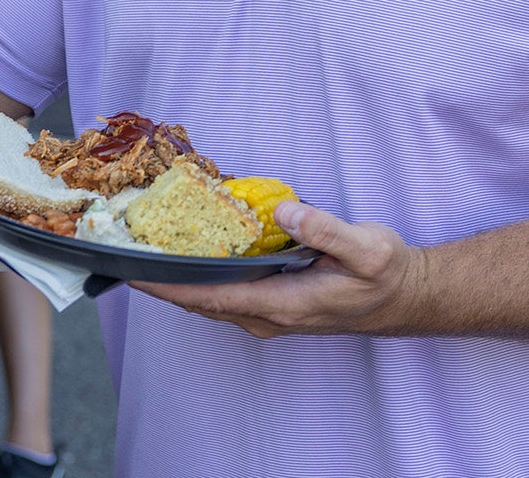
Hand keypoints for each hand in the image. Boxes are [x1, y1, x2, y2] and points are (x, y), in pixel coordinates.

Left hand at [133, 201, 428, 337]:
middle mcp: (267, 315)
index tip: (132, 272)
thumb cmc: (387, 275)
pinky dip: (199, 274)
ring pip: (209, 298)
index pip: (210, 298)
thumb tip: (285, 212)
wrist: (406, 296)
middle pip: (199, 301)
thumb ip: (327, 230)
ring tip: (142, 247)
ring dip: (176, 278)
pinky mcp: (273, 301)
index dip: (168, 287)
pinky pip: (224, 291)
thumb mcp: (367, 248)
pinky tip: (187, 248)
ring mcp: (268, 312)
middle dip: (160, 280)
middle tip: (122, 250)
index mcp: (283, 305)